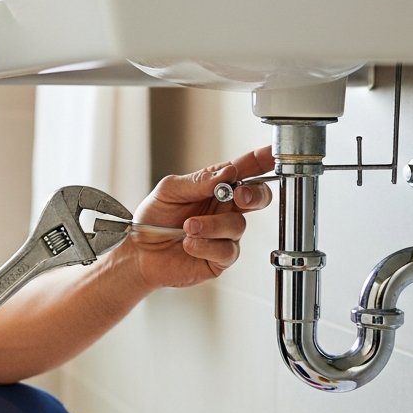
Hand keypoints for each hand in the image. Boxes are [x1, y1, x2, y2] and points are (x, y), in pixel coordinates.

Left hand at [126, 145, 273, 287]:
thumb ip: (198, 181)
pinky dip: (205, 245)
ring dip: (212, 225)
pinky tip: (189, 244)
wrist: (139, 252)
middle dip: (254, 195)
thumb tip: (227, 173)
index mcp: (216, 187)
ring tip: (188, 227)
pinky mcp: (220, 258)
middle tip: (239, 196)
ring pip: (238, 226)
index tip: (273, 154)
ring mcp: (224, 234)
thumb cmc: (153, 219)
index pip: (245, 170)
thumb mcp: (169, 190)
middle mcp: (225, 210)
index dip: (262, 161)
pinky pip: (227, 251)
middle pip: (258, 198)